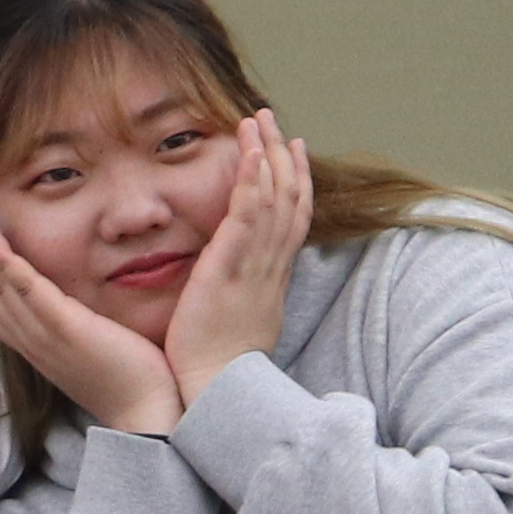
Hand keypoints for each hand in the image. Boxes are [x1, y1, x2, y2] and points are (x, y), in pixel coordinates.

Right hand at [0, 197, 183, 437]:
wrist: (146, 414)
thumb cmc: (128, 383)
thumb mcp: (93, 351)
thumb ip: (78, 328)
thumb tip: (79, 308)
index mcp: (37, 346)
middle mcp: (32, 341)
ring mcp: (45, 335)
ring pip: (1, 286)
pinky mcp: (65, 328)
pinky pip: (28, 293)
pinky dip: (6, 268)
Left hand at [163, 112, 312, 403]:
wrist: (217, 393)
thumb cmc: (220, 369)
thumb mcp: (239, 323)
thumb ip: (240, 295)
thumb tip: (235, 283)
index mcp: (272, 279)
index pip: (292, 219)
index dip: (295, 181)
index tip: (293, 149)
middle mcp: (271, 267)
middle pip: (288, 199)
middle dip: (282, 155)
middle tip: (272, 121)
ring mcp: (254, 266)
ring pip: (272, 198)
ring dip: (266, 154)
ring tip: (257, 120)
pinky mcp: (229, 268)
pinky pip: (247, 215)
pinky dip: (250, 180)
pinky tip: (249, 153)